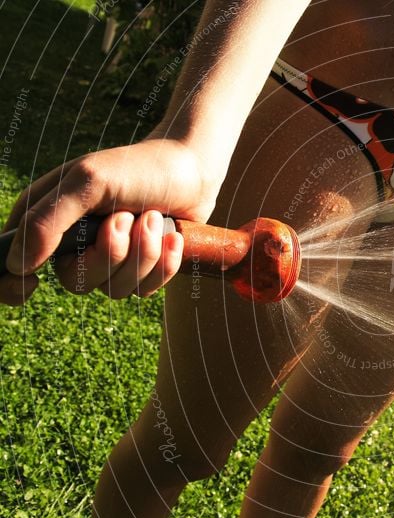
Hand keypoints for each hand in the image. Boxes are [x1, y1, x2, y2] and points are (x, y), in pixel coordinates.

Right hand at [0, 138, 219, 304]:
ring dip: (143, 252)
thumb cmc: (136, 168)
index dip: (13, 285)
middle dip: (110, 252)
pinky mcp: (142, 269)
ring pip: (116, 289)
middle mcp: (75, 245)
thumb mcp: (87, 182)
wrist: (192, 171)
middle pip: (77, 283)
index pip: (13, 265)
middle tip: (126, 217)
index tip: (32, 284)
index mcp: (47, 220)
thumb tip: (17, 264)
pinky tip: (172, 236)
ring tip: (154, 218)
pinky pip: (146, 289)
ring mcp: (110, 260)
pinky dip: (164, 263)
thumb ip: (48, 220)